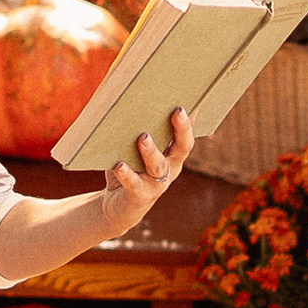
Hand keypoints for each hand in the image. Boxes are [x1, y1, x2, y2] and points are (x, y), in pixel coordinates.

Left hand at [99, 106, 196, 241]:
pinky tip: (119, 165)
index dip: (191, 121)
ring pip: (158, 166)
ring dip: (151, 151)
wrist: (115, 207)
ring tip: (143, 138)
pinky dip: (127, 174)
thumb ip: (138, 130)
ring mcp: (156, 185)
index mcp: (172, 155)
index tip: (191, 102)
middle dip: (181, 129)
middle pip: (181, 148)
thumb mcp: (133, 149)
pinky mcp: (139, 197)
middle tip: (177, 111)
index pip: (186, 135)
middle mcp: (169, 169)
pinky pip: (135, 185)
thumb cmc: (127, 169)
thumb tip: (132, 100)